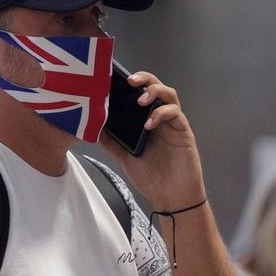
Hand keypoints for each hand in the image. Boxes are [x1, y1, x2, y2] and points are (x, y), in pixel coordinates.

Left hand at [97, 71, 206, 211]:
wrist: (171, 197)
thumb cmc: (152, 178)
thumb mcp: (125, 158)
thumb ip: (111, 143)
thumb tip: (92, 128)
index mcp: (147, 121)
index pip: (141, 94)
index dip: (131, 84)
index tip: (115, 80)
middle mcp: (161, 119)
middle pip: (156, 87)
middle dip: (144, 78)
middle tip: (129, 80)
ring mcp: (173, 124)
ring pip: (169, 94)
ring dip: (154, 91)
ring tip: (140, 100)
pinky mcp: (183, 131)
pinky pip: (175, 113)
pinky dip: (161, 114)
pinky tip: (148, 124)